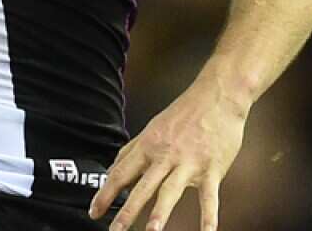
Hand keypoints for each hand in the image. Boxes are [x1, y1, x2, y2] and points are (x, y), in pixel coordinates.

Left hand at [89, 76, 248, 230]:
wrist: (217, 96)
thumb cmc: (184, 113)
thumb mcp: (153, 128)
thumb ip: (132, 150)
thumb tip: (112, 170)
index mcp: (149, 145)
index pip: (121, 173)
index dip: (105, 193)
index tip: (94, 212)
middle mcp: (166, 155)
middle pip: (143, 186)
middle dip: (127, 210)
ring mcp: (189, 163)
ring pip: (171, 190)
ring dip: (161, 212)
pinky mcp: (212, 168)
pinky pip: (210, 196)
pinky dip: (209, 216)